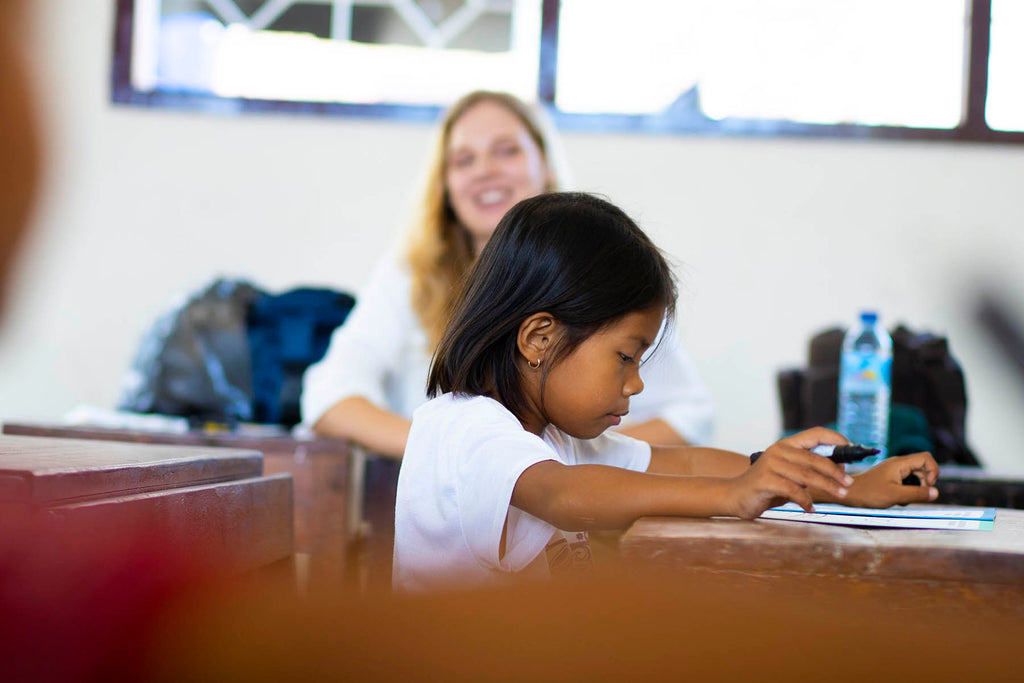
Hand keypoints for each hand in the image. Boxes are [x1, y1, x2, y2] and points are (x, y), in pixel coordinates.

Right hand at [727, 427, 853, 518]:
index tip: (851, 449)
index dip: (836, 439)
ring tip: (840, 495)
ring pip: (807, 476)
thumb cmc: (767, 486)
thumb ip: (808, 469)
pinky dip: (806, 501)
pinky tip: (810, 509)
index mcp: (786, 445)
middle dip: (835, 472)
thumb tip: (840, 470)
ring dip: (827, 486)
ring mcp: (770, 465)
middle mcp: (778, 451)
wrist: (735, 495)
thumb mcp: (789, 473)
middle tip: (849, 483)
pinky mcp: (765, 481)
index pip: (815, 434)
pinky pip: (793, 491)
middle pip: (815, 458)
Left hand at [844, 452, 939, 507]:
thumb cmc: (869, 493)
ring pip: (915, 477)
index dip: (933, 471)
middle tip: (913, 495)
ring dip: (914, 489)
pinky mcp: (890, 477)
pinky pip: (906, 482)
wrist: (850, 493)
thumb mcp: (896, 495)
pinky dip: (906, 491)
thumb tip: (936, 493)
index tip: (928, 485)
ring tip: (902, 498)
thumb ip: (917, 494)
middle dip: (923, 484)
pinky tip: (897, 498)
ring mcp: (894, 470)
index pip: (926, 458)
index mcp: (900, 463)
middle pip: (922, 469)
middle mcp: (898, 464)